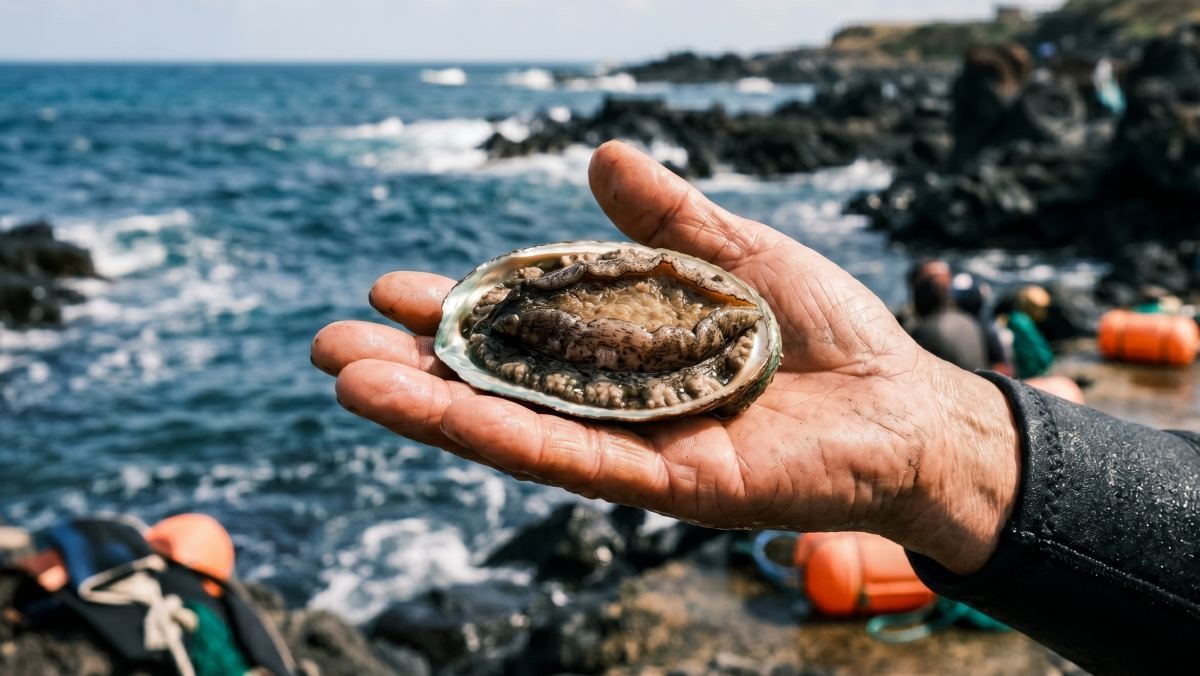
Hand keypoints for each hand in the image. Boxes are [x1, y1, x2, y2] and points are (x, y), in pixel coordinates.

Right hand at [312, 141, 1019, 574]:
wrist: (906, 405)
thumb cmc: (827, 332)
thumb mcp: (736, 256)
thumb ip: (669, 219)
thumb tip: (601, 153)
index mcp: (626, 352)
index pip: (524, 332)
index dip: (462, 310)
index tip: (393, 287)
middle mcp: (617, 405)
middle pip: (500, 385)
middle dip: (418, 366)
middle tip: (331, 342)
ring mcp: (636, 448)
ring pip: (515, 425)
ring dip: (430, 403)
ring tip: (346, 374)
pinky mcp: (668, 484)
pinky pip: (572, 455)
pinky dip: (499, 432)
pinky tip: (431, 408)